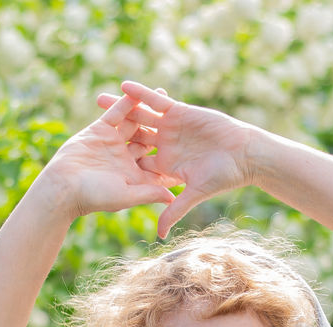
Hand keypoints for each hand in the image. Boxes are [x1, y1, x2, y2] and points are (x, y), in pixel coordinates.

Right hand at [40, 93, 176, 219]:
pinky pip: (117, 112)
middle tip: (187, 115)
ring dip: (149, 110)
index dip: (177, 157)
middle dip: (167, 128)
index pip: (160, 165)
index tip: (195, 149)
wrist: (62, 185)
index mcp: (135, 175)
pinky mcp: (100, 129)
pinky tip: (140, 91)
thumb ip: (150, 193)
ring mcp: (114, 143)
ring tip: (166, 96)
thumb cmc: (94, 196)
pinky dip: (127, 102)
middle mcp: (126, 158)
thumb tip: (174, 197)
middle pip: (151, 140)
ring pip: (136, 123)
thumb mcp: (127, 194)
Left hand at [96, 82, 254, 238]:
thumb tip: (159, 236)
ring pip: (140, 117)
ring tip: (98, 100)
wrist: (245, 154)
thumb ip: (174, 211)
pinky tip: (124, 86)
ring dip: (120, 108)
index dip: (116, 163)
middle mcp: (164, 146)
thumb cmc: (224, 177)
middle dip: (111, 133)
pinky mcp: (180, 111)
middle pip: (131, 138)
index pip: (135, 165)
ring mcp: (171, 127)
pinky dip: (142, 94)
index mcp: (164, 166)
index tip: (93, 165)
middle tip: (87, 130)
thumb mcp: (194, 194)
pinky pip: (157, 101)